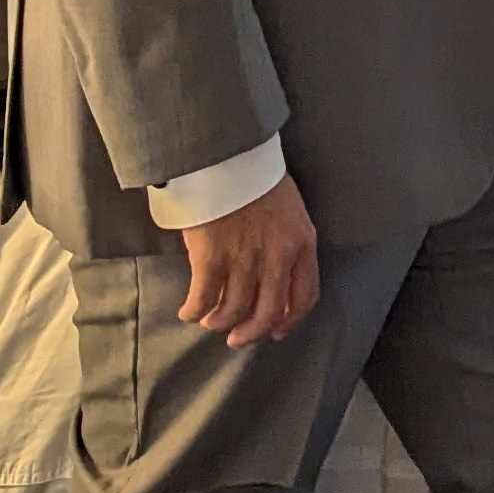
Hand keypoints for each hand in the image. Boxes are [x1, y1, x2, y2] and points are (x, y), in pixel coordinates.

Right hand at [176, 174, 320, 347]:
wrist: (226, 154)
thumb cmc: (255, 176)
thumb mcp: (288, 208)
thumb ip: (286, 242)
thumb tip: (271, 274)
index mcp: (302, 242)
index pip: (305, 296)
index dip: (290, 321)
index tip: (276, 332)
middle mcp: (277, 257)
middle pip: (268, 312)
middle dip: (250, 332)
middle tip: (236, 339)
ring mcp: (244, 259)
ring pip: (234, 311)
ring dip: (219, 323)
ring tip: (209, 322)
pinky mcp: (211, 258)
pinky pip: (203, 300)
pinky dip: (194, 311)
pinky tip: (188, 312)